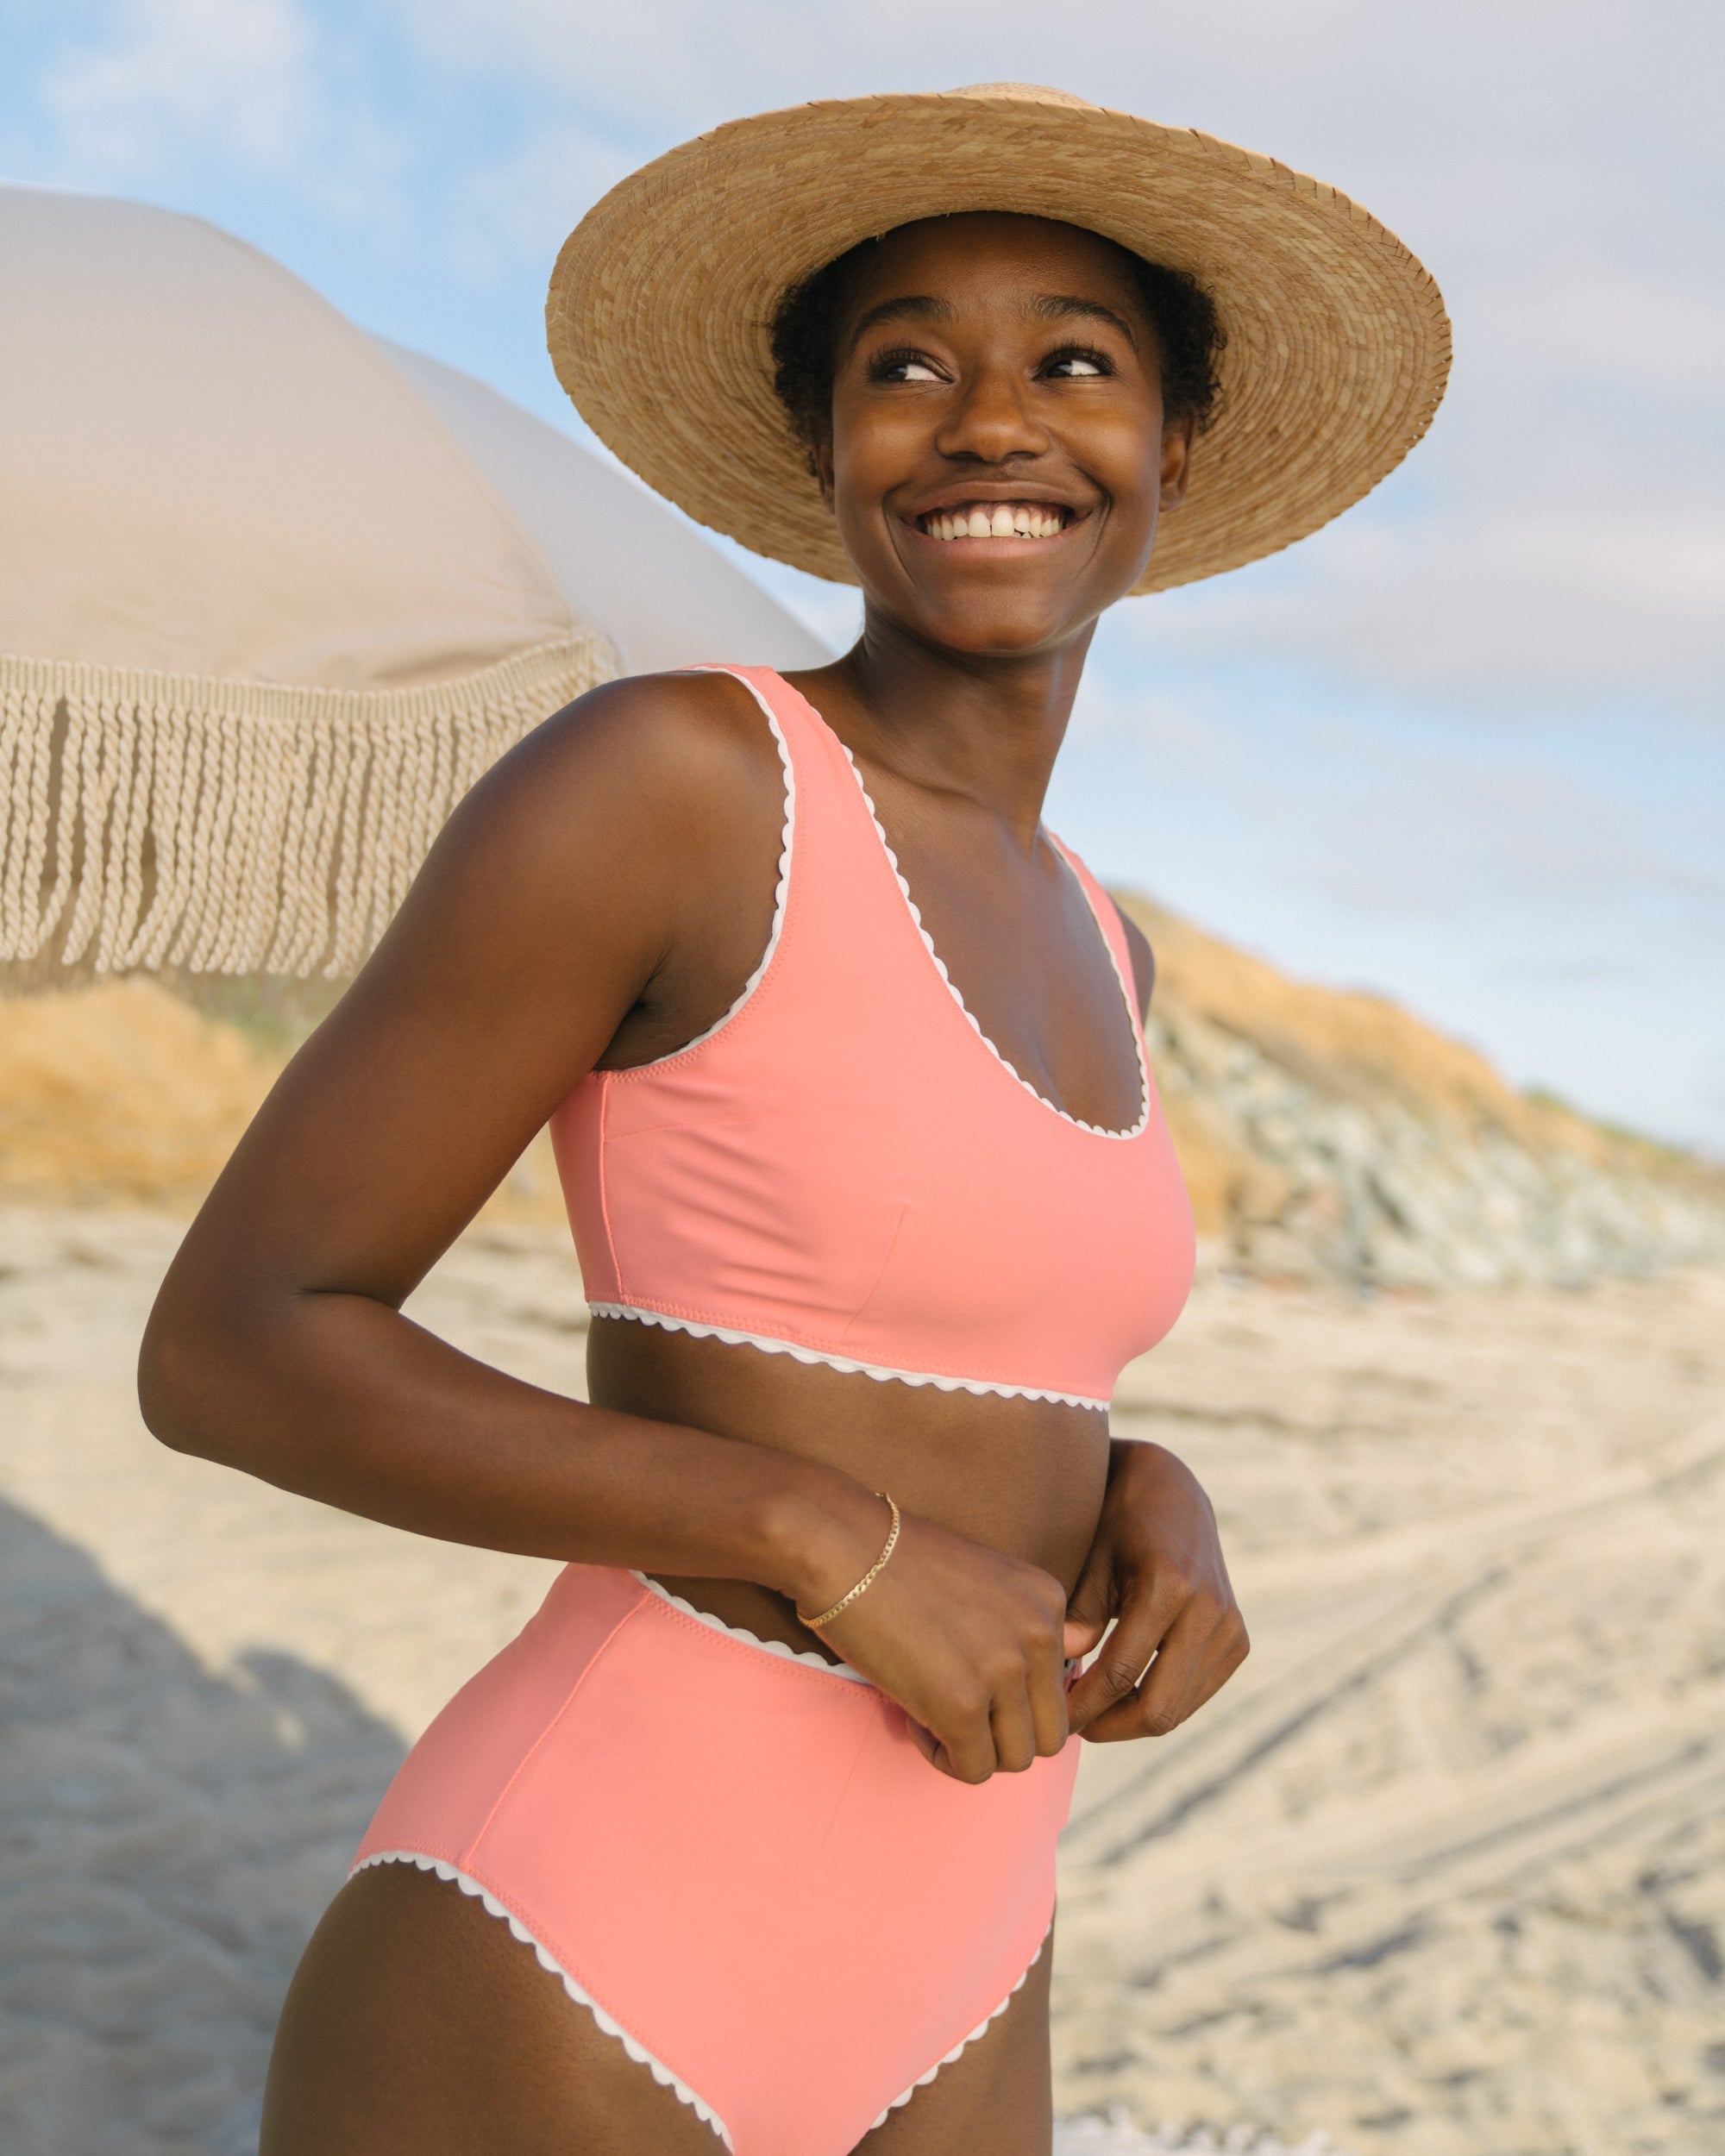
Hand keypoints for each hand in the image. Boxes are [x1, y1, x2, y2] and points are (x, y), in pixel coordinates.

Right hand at [808, 1504, 1071, 1785]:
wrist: (841, 1545)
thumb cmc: (900, 1561)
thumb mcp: (986, 1579)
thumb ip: (1030, 1624)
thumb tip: (1076, 1654)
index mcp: (1048, 1602)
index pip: (1060, 1690)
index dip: (1014, 1700)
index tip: (970, 1678)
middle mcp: (1039, 1636)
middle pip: (1050, 1735)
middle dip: (1003, 1736)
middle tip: (955, 1710)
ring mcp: (1003, 1671)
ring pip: (1016, 1759)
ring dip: (974, 1749)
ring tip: (930, 1708)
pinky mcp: (962, 1705)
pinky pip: (973, 1769)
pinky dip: (942, 1757)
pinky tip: (913, 1716)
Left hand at [1062, 1440, 1247, 1741]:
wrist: (1173, 1491)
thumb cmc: (1118, 1520)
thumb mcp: (1091, 1558)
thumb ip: (1080, 1616)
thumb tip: (1059, 1676)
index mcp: (1168, 1586)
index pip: (1120, 1674)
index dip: (1083, 1707)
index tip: (1053, 1718)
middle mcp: (1208, 1610)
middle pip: (1158, 1707)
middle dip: (1110, 1726)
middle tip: (1070, 1725)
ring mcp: (1229, 1628)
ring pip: (1178, 1709)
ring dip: (1132, 1719)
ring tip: (1091, 1709)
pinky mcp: (1238, 1640)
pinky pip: (1195, 1694)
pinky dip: (1159, 1701)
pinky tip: (1123, 1693)